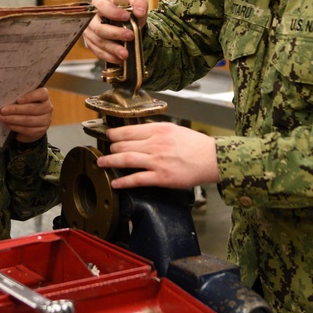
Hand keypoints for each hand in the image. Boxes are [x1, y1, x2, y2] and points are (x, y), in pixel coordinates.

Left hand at [0, 87, 52, 143]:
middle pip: (32, 108)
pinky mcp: (40, 131)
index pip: (42, 94)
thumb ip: (19, 97)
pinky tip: (8, 124)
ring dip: (13, 119)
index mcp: (44, 96)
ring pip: (28, 120)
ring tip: (2, 118)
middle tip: (3, 110)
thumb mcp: (24, 100)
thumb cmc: (25, 107)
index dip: (30, 97)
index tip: (18, 100)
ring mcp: (45, 120)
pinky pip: (27, 129)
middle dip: (15, 110)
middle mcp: (48, 108)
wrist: (31, 124)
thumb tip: (5, 97)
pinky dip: (16, 127)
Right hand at [82, 0, 149, 62]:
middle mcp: (91, 18)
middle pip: (99, 28)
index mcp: (99, 3)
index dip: (113, 12)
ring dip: (113, 49)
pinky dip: (109, 56)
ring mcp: (89, 32)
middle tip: (130, 36)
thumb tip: (139, 12)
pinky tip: (119, 59)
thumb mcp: (136, 3)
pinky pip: (98, 52)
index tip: (126, 17)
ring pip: (98, 42)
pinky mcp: (91, 44)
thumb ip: (139, 4)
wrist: (125, 24)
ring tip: (125, 53)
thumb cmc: (127, 12)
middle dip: (115, 33)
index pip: (102, 6)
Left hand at [95, 122, 219, 189]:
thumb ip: (156, 132)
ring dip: (110, 161)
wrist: (211, 159)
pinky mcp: (161, 177)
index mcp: (159, 130)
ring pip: (126, 160)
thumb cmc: (196, 145)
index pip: (129, 130)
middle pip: (124, 145)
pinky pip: (137, 179)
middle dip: (111, 148)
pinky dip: (123, 181)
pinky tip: (115, 182)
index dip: (114, 134)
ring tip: (101, 163)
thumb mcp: (174, 130)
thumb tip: (139, 134)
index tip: (108, 136)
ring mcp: (157, 161)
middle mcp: (156, 144)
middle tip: (106, 151)